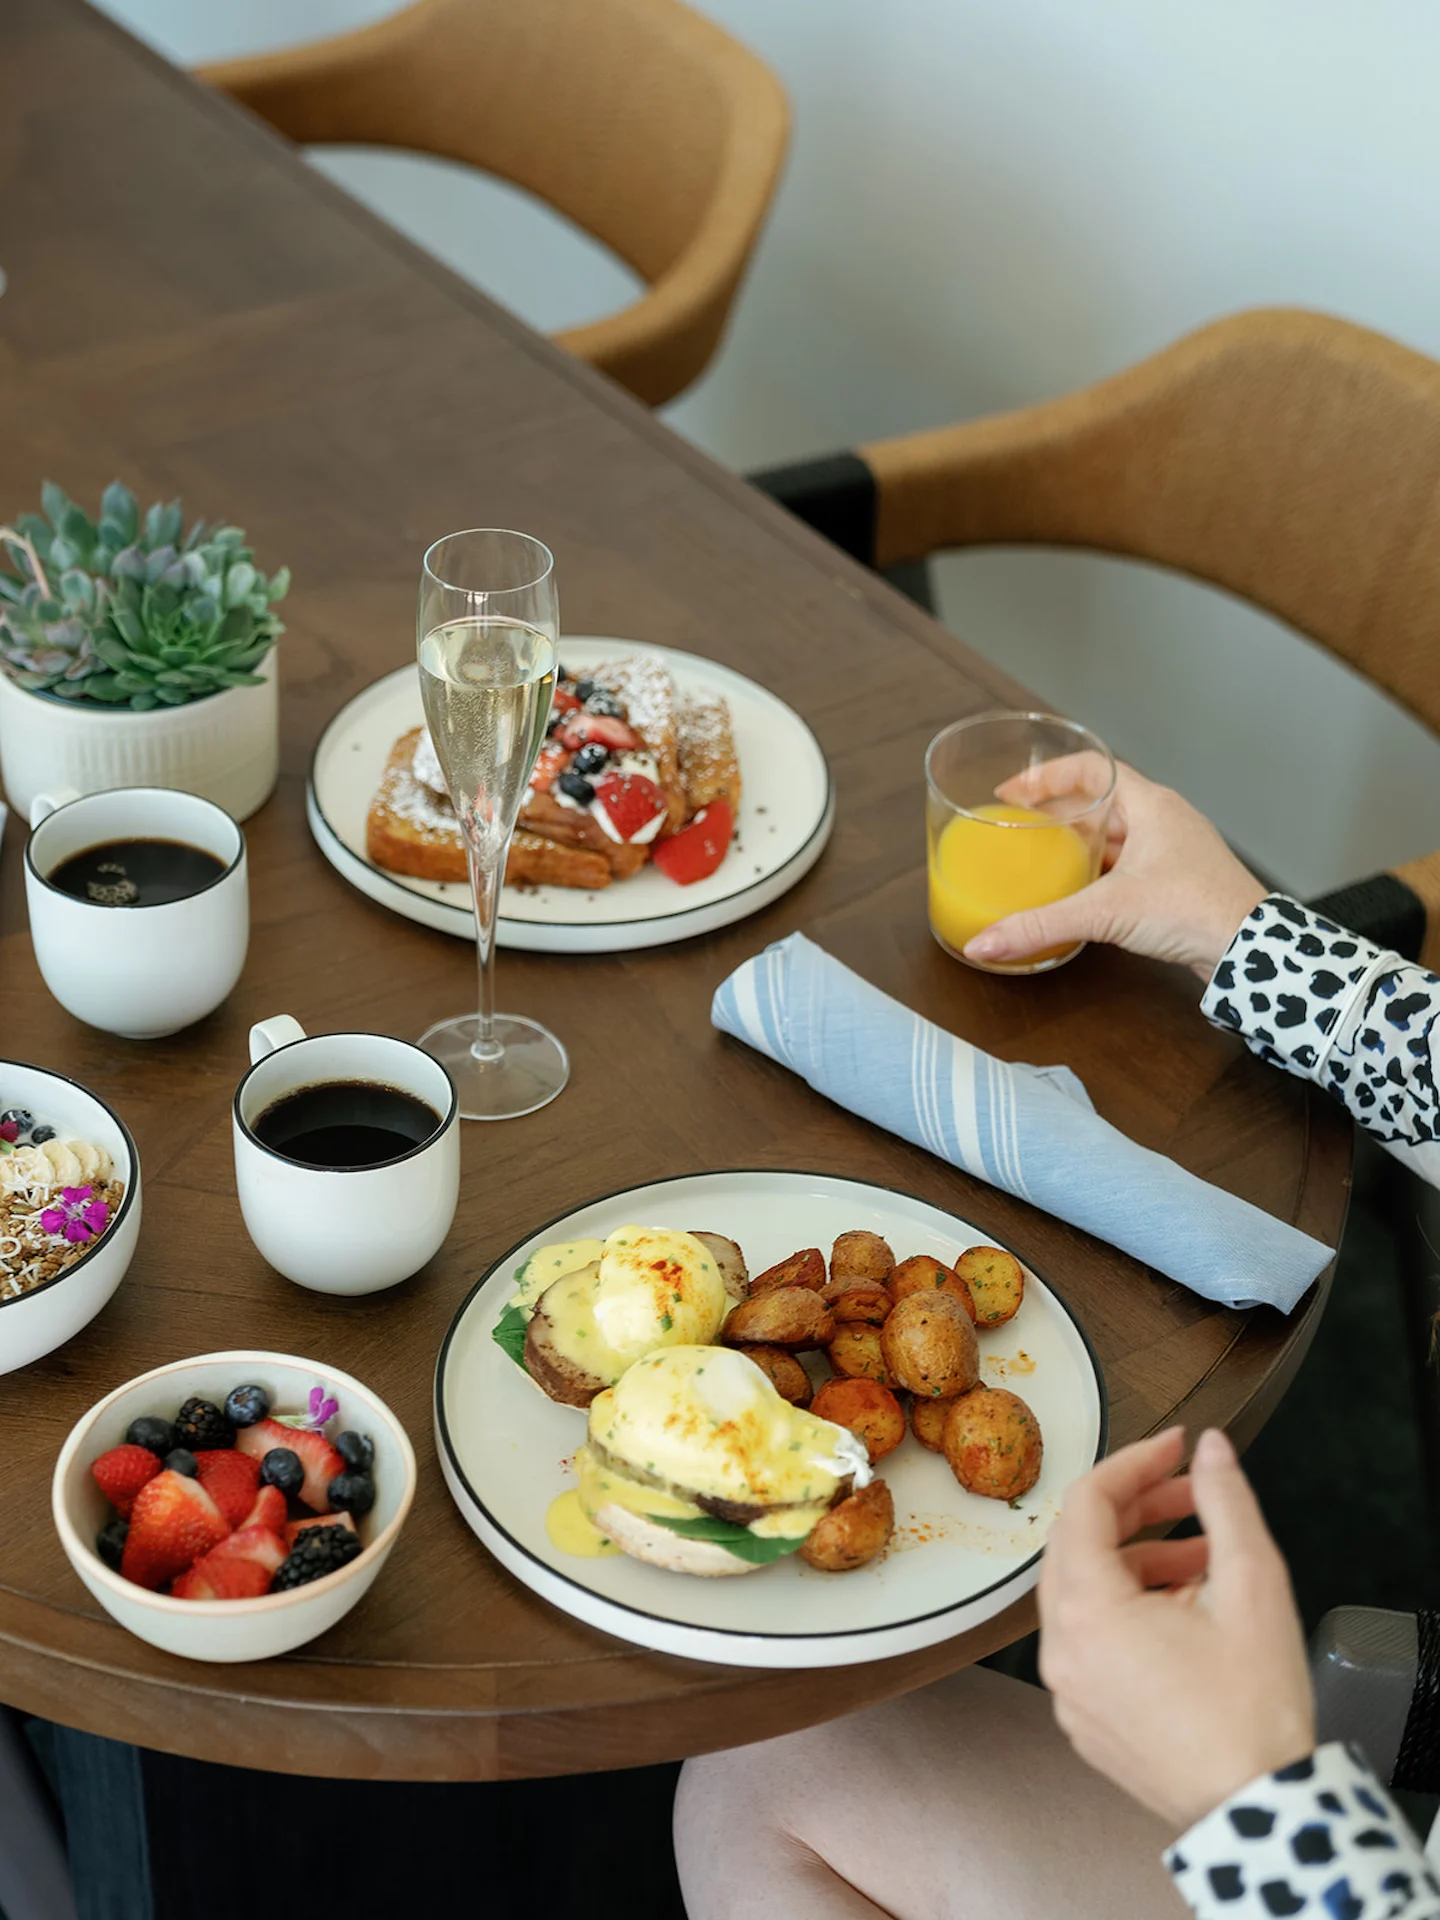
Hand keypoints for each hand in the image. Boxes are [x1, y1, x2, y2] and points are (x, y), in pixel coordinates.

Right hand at [961, 760, 1266, 979]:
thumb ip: (1042, 924)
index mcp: (1151, 805)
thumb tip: (986, 941)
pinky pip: (1127, 863)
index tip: (1012, 791)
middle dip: (1056, 812)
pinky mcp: (1175, 879)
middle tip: (1020, 826)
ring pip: (1114, 834)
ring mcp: (1172, 849)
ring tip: (1042, 857)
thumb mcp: (1107, 912)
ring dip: (1078, 843)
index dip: (1047, 776)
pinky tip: (1078, 891)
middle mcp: (1163, 819)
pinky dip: (1098, 870)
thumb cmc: (1198, 910)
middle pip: (1098, 801)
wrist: (1248, 950)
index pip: (1090, 768)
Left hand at [1037, 1427, 1315, 1832]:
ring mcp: (1068, 1690)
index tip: (1176, 1447)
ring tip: (1204, 1557)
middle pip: (1078, 1546)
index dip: (1133, 1464)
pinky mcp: (1086, 1719)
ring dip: (1137, 1561)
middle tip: (1189, 1494)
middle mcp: (1061, 1650)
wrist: (1260, 1809)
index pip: (1086, 1503)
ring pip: (1085, 1595)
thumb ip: (1225, 1501)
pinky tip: (1185, 1610)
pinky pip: (1092, 1642)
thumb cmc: (1254, 1708)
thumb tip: (1211, 1450)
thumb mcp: (1252, 1585)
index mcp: (1087, 1611)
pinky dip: (1128, 1611)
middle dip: (1135, 1510)